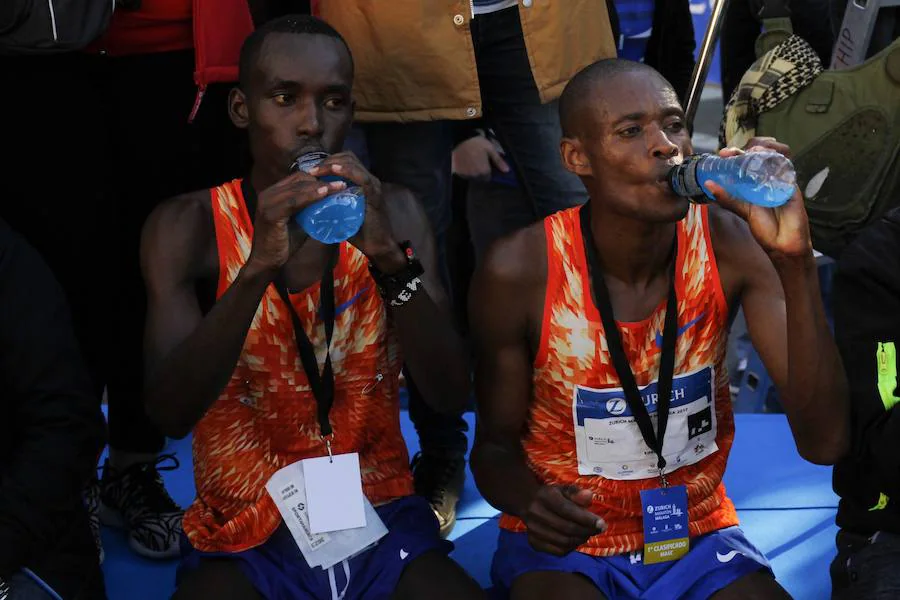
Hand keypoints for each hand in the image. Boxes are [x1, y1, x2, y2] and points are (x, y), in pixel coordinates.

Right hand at [245, 171, 347, 275]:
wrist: (267, 262)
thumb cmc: (284, 243)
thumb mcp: (300, 222)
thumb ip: (310, 211)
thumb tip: (332, 205)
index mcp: (274, 193)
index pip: (298, 177)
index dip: (319, 177)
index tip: (338, 181)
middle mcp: (268, 194)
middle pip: (299, 179)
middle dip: (322, 179)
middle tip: (342, 184)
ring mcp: (267, 202)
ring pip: (298, 188)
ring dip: (320, 187)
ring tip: (339, 188)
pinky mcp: (270, 214)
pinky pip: (293, 201)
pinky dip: (310, 196)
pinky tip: (324, 194)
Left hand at [310, 152, 405, 271]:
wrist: (377, 245)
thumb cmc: (359, 231)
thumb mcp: (342, 212)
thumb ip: (331, 204)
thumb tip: (309, 202)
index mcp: (362, 181)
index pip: (345, 160)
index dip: (328, 161)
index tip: (311, 170)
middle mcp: (369, 179)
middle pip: (348, 157)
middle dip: (327, 160)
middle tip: (311, 170)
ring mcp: (372, 185)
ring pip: (352, 163)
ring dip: (332, 164)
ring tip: (317, 170)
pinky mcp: (374, 194)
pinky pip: (361, 177)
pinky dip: (346, 171)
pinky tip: (333, 170)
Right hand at [452, 135, 509, 180]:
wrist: (459, 140)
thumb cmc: (476, 144)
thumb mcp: (490, 149)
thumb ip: (498, 161)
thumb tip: (507, 171)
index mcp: (485, 171)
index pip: (489, 177)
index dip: (489, 171)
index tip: (487, 165)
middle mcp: (476, 176)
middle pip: (481, 178)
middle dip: (482, 172)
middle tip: (480, 162)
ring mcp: (466, 175)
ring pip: (473, 177)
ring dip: (474, 172)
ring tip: (473, 162)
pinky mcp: (459, 173)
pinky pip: (465, 175)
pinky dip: (466, 171)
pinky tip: (466, 163)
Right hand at [522, 485, 605, 555]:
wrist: (526, 502)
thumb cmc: (551, 495)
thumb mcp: (563, 489)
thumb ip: (576, 493)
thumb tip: (589, 496)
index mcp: (545, 497)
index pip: (568, 510)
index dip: (586, 519)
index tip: (602, 524)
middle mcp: (536, 513)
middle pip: (567, 528)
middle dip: (587, 531)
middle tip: (597, 529)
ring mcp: (533, 530)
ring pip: (564, 542)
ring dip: (580, 540)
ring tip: (587, 533)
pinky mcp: (533, 542)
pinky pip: (558, 551)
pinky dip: (571, 548)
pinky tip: (576, 540)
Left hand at [703, 137, 811, 258]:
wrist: (783, 244)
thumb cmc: (764, 228)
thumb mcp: (742, 210)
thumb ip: (727, 198)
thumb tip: (708, 184)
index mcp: (753, 184)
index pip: (744, 164)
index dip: (734, 156)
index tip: (722, 154)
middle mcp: (766, 180)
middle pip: (758, 157)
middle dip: (745, 149)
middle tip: (729, 152)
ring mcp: (779, 180)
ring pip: (772, 157)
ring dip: (761, 149)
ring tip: (749, 150)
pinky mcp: (791, 184)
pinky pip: (785, 167)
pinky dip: (776, 159)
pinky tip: (766, 156)